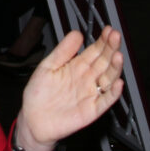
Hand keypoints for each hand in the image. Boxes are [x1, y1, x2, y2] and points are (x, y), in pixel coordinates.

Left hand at [15, 27, 123, 150]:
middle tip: (115, 36)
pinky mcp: (91, 110)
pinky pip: (105, 101)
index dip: (103, 40)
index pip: (95, 50)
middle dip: (111, 48)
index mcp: (78, 66)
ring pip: (108, 79)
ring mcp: (90, 94)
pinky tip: (118, 83)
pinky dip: (113, 93)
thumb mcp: (47, 67)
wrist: (32, 120)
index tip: (108, 30)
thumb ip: (63, 51)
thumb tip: (77, 34)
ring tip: (118, 56)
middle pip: (104, 61)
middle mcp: (87, 78)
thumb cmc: (38, 94)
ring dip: (115, 68)